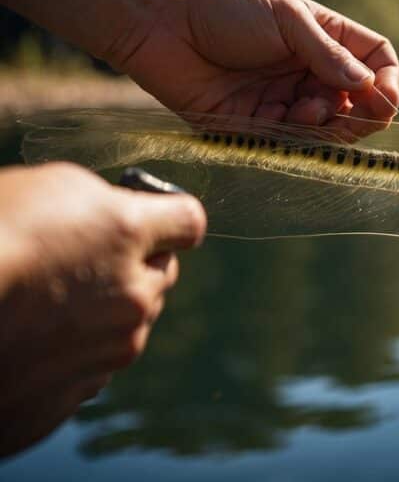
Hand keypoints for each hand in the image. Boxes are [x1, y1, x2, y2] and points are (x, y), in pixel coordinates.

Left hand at [0, 0, 398, 137]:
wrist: (161, 28)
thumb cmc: (224, 11)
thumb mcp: (285, 18)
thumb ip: (327, 52)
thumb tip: (368, 85)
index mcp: (325, 39)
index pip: (376, 62)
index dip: (389, 81)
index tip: (384, 95)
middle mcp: (312, 73)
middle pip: (361, 104)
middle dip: (363, 113)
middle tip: (351, 113)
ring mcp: (288, 101)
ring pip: (331, 129)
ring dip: (328, 124)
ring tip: (305, 110)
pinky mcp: (260, 127)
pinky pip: (294, 143)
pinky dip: (298, 136)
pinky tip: (284, 117)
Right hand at [0, 163, 205, 455]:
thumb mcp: (46, 187)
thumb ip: (104, 203)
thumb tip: (123, 215)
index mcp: (127, 237)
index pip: (187, 223)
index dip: (167, 220)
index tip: (152, 219)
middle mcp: (132, 301)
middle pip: (159, 278)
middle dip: (132, 268)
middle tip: (79, 262)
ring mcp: (104, 357)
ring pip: (125, 330)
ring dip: (98, 317)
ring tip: (37, 306)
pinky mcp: (66, 401)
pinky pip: (84, 373)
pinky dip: (62, 359)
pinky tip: (20, 344)